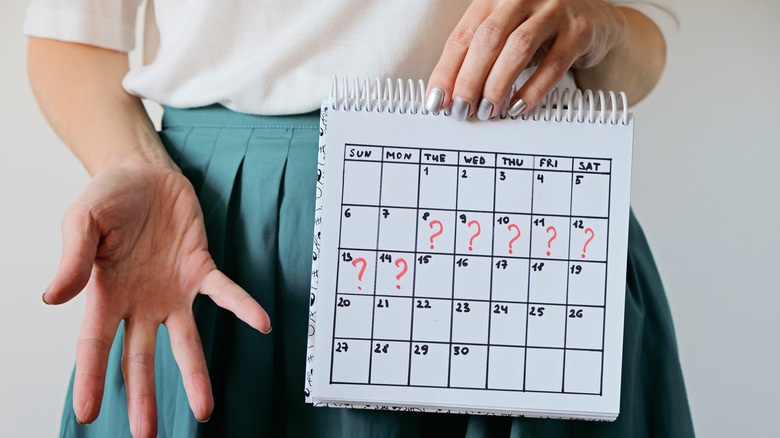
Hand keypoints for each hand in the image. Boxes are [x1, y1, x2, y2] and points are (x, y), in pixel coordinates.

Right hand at [43, 164, 270, 437]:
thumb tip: (54, 298)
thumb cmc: (108, 197)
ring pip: (184, 341)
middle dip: (144, 395)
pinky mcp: (200, 269)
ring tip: (204, 411)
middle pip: (141, 357)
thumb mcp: (82, 221)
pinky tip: (262, 323)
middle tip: (147, 435)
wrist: (143, 171)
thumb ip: (72, 258)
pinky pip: (225, 293)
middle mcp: (140, 302)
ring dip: (195, 374)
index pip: (94, 344)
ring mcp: (173, 290)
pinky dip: (243, 307)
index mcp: (105, 294)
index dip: (91, 378)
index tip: (88, 414)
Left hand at [426, 0, 626, 119]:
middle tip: (461, 110)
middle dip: (469, 81)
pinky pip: (553, 64)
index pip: (462, 36)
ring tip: (488, 110)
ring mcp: (552, 10)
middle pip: (487, 40)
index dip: (446, 71)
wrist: (595, 19)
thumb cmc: (540, 31)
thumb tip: (449, 96)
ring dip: (497, 85)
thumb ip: (478, 57)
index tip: (436, 100)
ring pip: (517, 49)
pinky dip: (532, 89)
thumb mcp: (504, 34)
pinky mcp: (578, 30)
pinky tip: (518, 106)